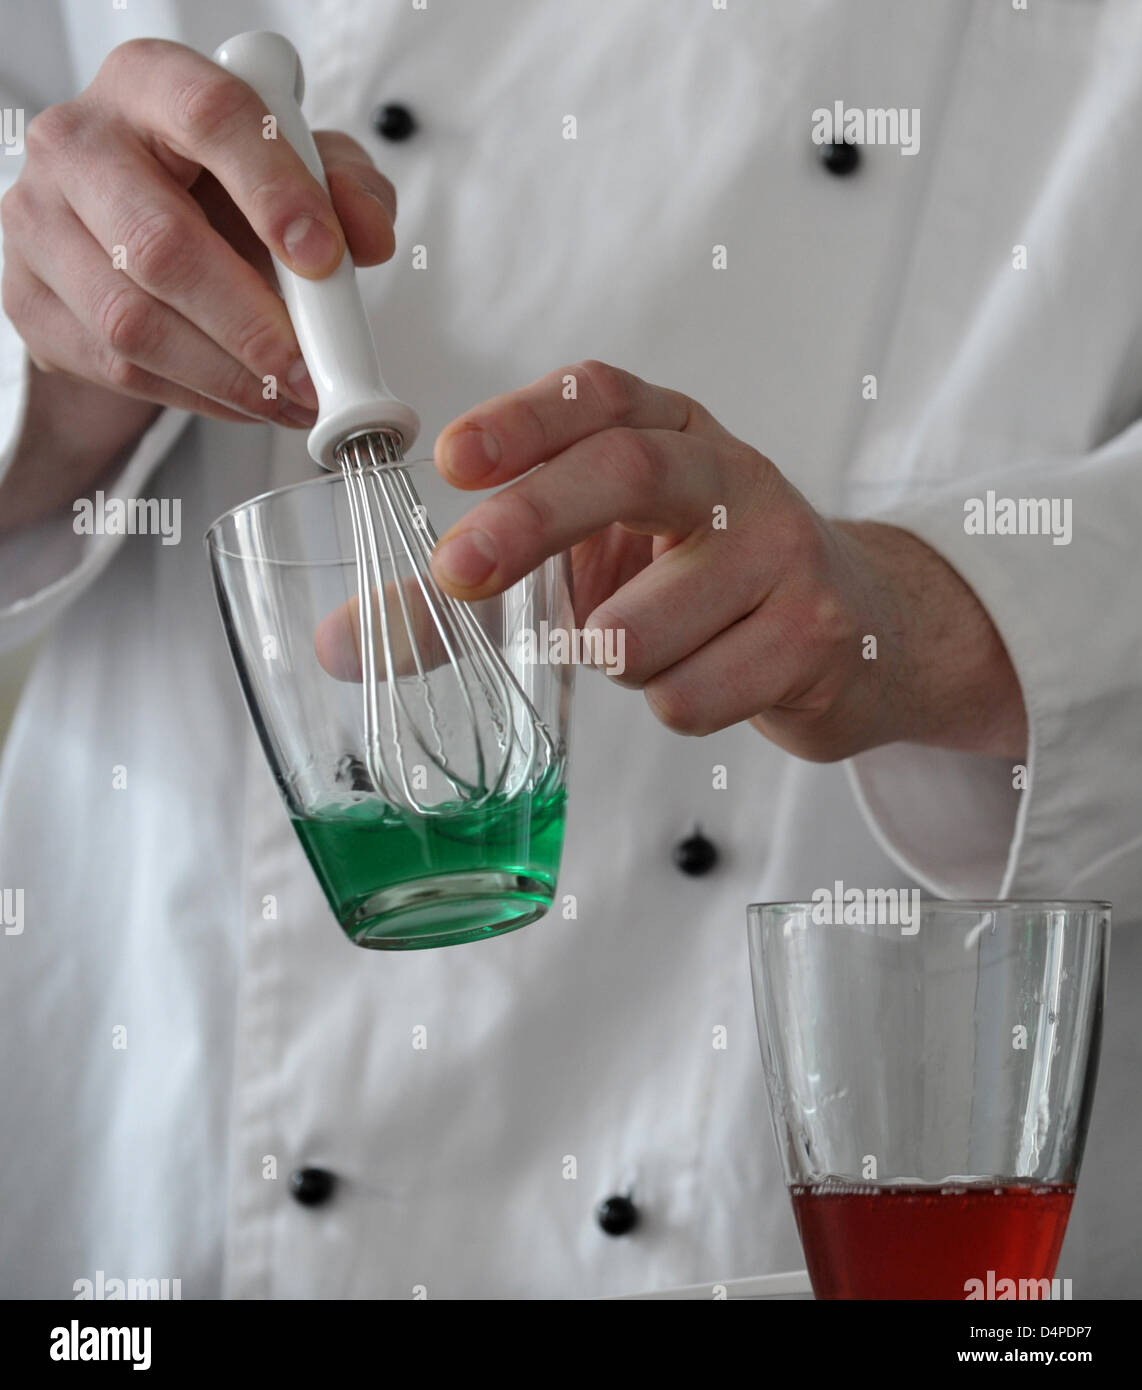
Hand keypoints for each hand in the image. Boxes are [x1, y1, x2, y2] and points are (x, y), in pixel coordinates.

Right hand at [0, 38, 396, 524]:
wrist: (140, 242)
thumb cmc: (223, 192)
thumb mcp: (303, 172)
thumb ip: (349, 190)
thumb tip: (368, 237)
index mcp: (151, 83)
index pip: (210, 119)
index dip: (274, 191)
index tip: (325, 259)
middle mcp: (79, 142)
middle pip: (161, 243)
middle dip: (251, 325)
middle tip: (311, 372)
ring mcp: (39, 221)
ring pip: (133, 320)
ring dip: (228, 377)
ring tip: (291, 399)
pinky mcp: (30, 299)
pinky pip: (117, 367)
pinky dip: (196, 396)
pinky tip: (245, 400)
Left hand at [428, 361, 1027, 760]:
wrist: (862, 635)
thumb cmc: (703, 591)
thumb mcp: (595, 569)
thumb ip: (471, 603)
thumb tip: (338, 645)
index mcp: (673, 435)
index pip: (598, 397)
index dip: (524, 419)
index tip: (449, 459)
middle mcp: (730, 475)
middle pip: (627, 470)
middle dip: (531, 521)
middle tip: (456, 573)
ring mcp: (783, 550)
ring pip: (642, 626)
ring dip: (613, 659)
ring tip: (649, 649)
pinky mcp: (815, 632)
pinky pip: (691, 695)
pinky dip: (672, 707)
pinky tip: (713, 679)